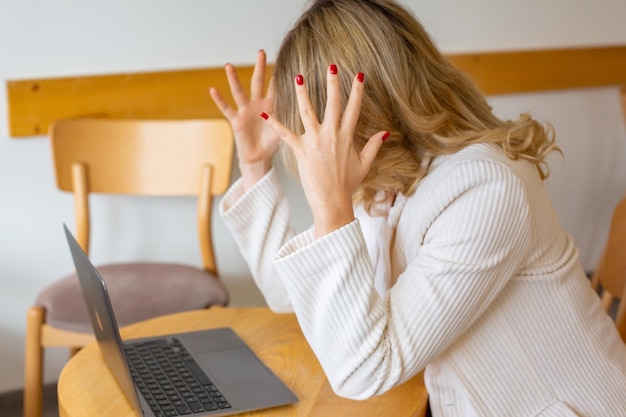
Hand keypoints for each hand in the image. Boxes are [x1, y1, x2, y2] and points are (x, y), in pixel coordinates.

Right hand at [210, 50, 278, 189]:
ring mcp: (245, 111)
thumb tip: (311, 108)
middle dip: (260, 67)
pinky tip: (213, 90)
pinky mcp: (236, 120)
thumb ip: (292, 116)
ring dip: (233, 79)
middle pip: (258, 82)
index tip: (286, 58)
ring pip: (239, 92)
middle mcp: (257, 104)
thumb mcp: (285, 127)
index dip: (280, 74)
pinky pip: (227, 109)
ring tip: (228, 65)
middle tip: (261, 51)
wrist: (260, 158)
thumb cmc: (273, 143)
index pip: (276, 85)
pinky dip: (219, 100)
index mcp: (271, 105)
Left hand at [261, 66, 387, 237]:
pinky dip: (275, 124)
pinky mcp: (301, 150)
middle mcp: (332, 135)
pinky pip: (286, 134)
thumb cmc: (347, 184)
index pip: (354, 109)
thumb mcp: (364, 165)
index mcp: (347, 137)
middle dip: (332, 84)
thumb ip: (373, 146)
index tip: (358, 75)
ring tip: (297, 77)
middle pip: (332, 104)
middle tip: (331, 66)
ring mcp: (315, 141)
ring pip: (308, 112)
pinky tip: (266, 114)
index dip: (357, 91)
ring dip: (302, 94)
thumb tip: (385, 133)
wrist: (332, 201)